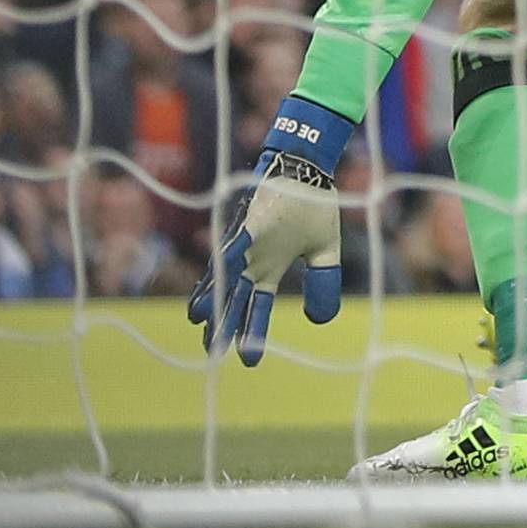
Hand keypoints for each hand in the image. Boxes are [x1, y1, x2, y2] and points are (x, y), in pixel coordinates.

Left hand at [187, 96, 350, 365]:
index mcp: (271, 268)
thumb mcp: (326, 249)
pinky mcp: (247, 224)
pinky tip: (214, 281)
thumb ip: (323, 281)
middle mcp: (253, 260)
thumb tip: (319, 320)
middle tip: (212, 354)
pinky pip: (231, 245)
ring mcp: (246, 243)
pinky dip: (223, 264)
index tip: (248, 360)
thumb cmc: (313, 204)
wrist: (309, 168)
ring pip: (224, 278)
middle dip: (224, 326)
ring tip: (200, 321)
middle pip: (234, 299)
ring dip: (213, 298)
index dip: (252, 332)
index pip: (258, 306)